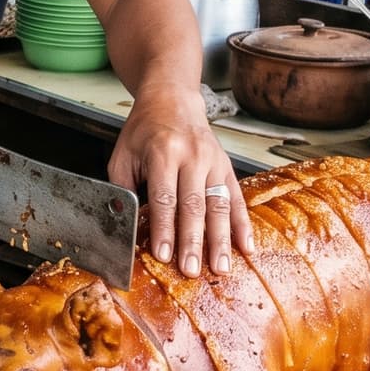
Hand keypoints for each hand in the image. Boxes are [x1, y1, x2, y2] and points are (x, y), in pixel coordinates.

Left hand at [107, 87, 250, 276]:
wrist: (172, 100)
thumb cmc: (143, 132)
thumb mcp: (123, 155)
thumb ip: (125, 189)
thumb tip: (127, 226)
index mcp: (163, 153)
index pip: (164, 197)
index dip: (164, 228)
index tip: (163, 254)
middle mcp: (192, 157)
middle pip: (194, 205)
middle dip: (193, 241)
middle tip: (191, 270)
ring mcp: (214, 162)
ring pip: (219, 206)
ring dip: (221, 240)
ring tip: (221, 267)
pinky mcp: (227, 168)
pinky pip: (237, 199)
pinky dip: (242, 225)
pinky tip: (246, 247)